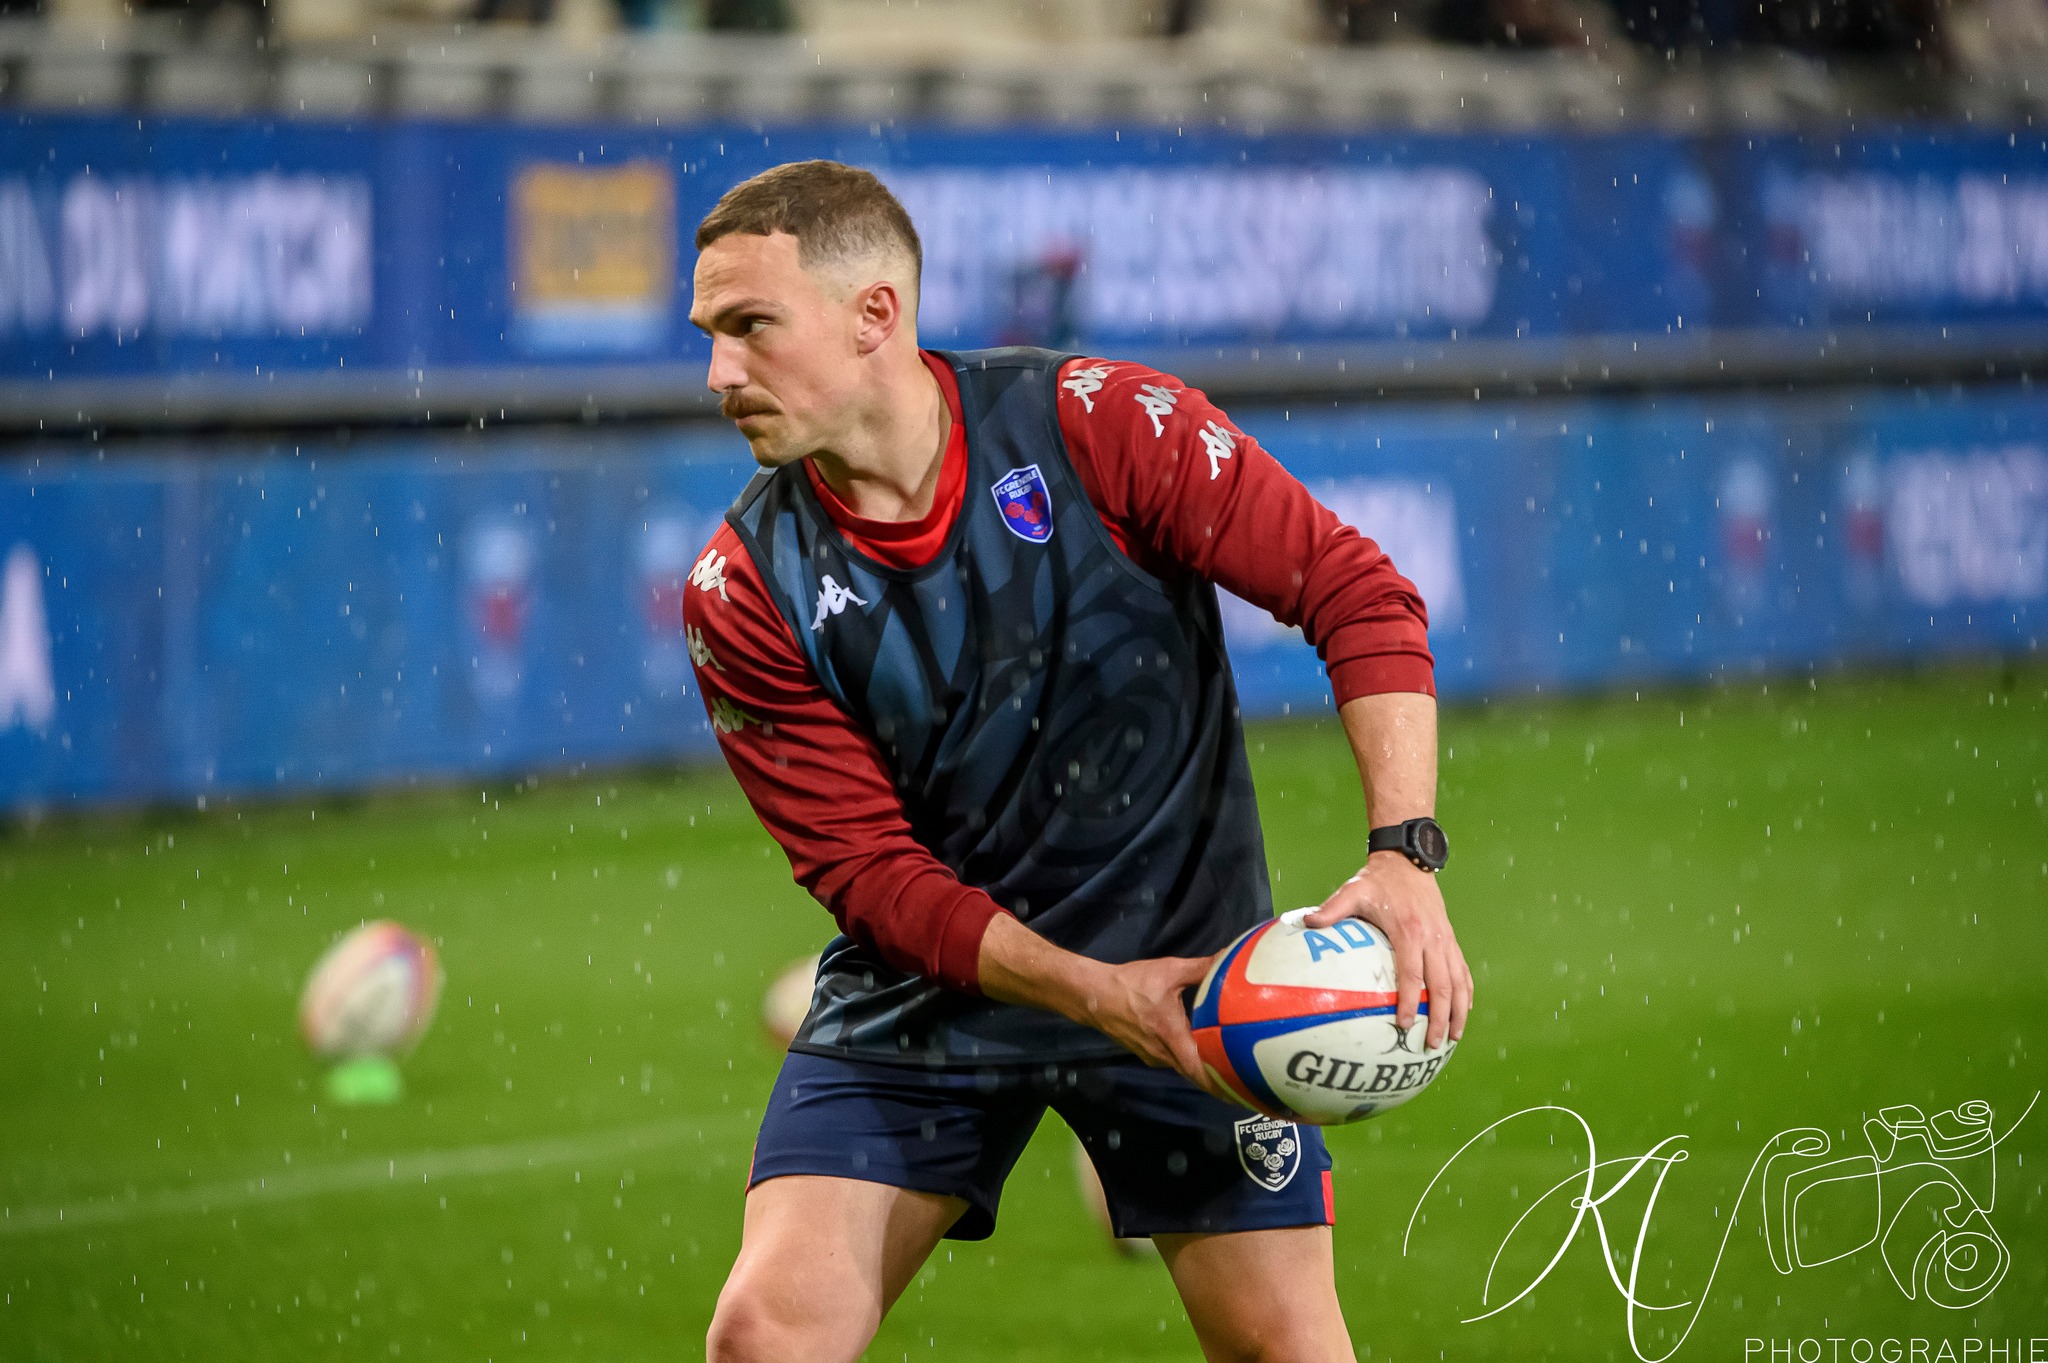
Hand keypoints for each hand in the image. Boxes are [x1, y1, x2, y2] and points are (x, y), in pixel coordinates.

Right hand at [1078, 954, 1231, 1100]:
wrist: (1095, 995)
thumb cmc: (1132, 984)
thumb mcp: (1169, 971)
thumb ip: (1202, 967)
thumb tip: (1229, 957)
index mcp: (1171, 1035)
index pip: (1198, 1069)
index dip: (1219, 1080)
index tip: (1242, 1084)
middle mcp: (1163, 1053)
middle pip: (1195, 1073)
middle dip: (1218, 1077)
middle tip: (1245, 1076)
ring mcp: (1153, 1056)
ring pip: (1184, 1067)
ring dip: (1202, 1066)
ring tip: (1229, 1063)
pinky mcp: (1146, 1053)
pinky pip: (1173, 1060)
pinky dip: (1188, 1058)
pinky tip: (1200, 1049)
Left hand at [1306, 851, 1471, 1048]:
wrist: (1409, 860)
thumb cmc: (1378, 880)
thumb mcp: (1353, 890)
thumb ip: (1332, 909)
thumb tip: (1306, 924)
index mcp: (1409, 932)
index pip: (1412, 975)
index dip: (1411, 1002)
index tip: (1405, 1025)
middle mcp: (1433, 938)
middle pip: (1441, 985)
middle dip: (1439, 1017)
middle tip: (1431, 1044)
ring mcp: (1446, 939)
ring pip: (1459, 981)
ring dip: (1458, 1010)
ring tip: (1454, 1036)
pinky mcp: (1451, 938)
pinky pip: (1463, 969)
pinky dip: (1466, 991)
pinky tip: (1464, 1009)